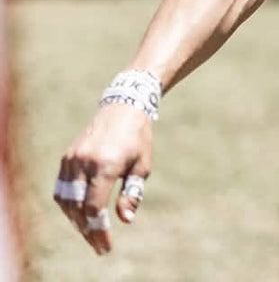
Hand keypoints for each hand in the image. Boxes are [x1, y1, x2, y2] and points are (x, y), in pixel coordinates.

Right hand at [54, 103, 153, 255]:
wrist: (123, 106)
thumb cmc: (138, 137)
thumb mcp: (142, 164)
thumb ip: (132, 193)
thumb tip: (125, 220)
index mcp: (106, 164)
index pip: (95, 208)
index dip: (99, 231)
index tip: (106, 246)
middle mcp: (84, 162)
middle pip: (78, 208)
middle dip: (87, 230)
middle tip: (98, 244)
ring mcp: (72, 159)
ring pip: (66, 201)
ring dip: (75, 220)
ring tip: (89, 232)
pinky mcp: (67, 157)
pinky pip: (62, 189)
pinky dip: (68, 205)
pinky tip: (79, 214)